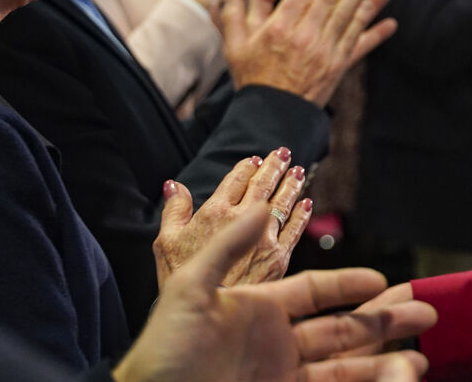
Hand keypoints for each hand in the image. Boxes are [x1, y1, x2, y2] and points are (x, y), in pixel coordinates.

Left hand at [115, 208, 434, 381]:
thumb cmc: (161, 351)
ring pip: (344, 365)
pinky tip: (392, 379)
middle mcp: (275, 343)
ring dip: (383, 361)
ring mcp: (279, 373)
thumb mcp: (189, 289)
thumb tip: (258, 207)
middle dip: (384, 322)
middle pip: (343, 329)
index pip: (317, 292)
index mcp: (258, 309)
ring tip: (420, 358)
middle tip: (425, 313)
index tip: (384, 282)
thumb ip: (227, 246)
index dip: (350, 286)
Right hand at [153, 149, 310, 288]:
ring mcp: (264, 238)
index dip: (247, 168)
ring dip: (292, 185)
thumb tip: (174, 185)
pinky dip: (302, 214)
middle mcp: (242, 220)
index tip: (255, 160)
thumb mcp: (165, 244)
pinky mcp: (279, 257)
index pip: (236, 180)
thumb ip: (173, 211)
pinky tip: (307, 204)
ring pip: (283, 203)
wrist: (204, 317)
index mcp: (215, 213)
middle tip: (284, 154)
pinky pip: (295, 229)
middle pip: (263, 186)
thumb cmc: (179, 284)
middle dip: (275, 167)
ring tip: (299, 172)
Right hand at [222, 0, 397, 105]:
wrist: (272, 116)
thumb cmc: (252, 78)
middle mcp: (305, 37)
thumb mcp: (235, 46)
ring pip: (348, 16)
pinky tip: (391, 21)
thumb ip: (235, 15)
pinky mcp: (339, 66)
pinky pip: (360, 44)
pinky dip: (376, 32)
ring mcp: (325, 52)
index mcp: (279, 28)